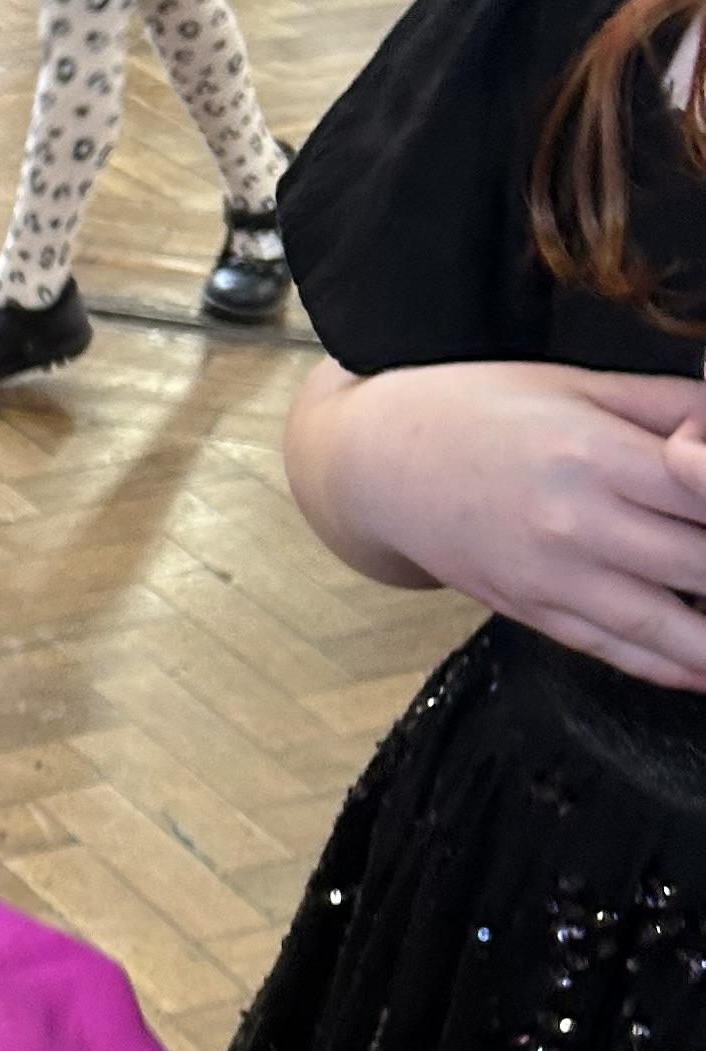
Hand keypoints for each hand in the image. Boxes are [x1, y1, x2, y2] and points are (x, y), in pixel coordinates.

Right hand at [300, 362, 705, 684]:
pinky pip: (616, 650)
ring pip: (670, 626)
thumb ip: (671, 406)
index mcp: (596, 453)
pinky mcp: (533, 611)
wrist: (377, 465)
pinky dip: (671, 665)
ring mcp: (553, 578)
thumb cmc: (480, 409)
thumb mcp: (577, 384)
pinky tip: (701, 666)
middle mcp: (578, 523)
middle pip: (703, 563)